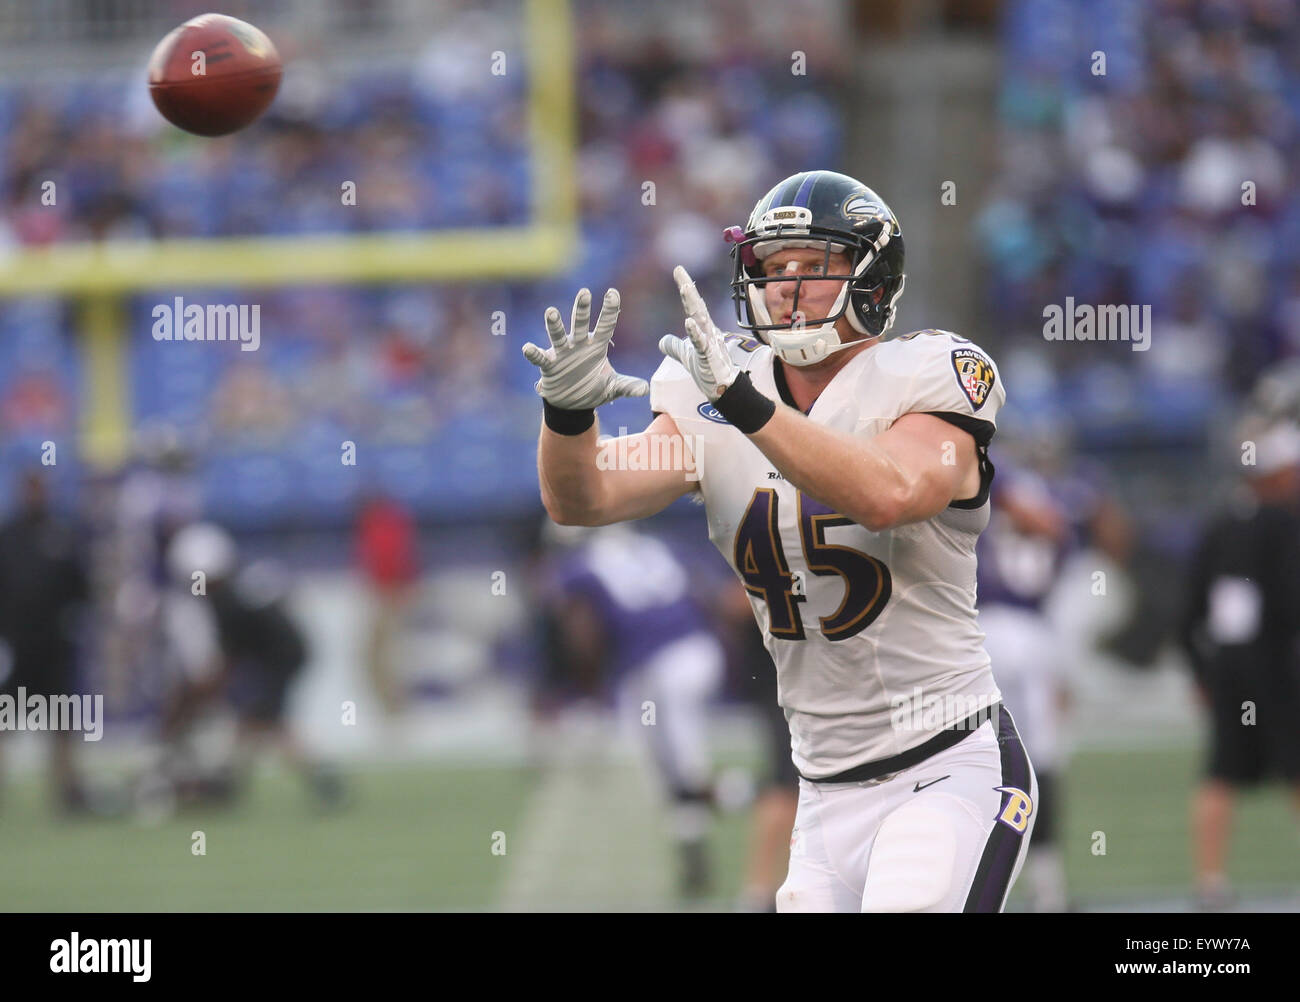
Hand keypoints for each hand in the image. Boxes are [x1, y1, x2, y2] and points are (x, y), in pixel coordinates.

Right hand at [522, 287, 648, 409]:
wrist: (572, 404)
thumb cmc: (593, 388)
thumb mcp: (612, 388)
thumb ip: (628, 386)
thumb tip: (645, 390)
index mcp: (596, 346)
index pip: (605, 326)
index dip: (609, 310)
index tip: (613, 293)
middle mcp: (578, 345)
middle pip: (580, 324)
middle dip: (582, 309)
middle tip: (584, 292)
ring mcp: (562, 353)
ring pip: (558, 336)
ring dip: (555, 325)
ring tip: (551, 312)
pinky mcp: (549, 365)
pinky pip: (540, 358)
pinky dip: (534, 353)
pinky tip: (528, 348)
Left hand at [658, 266, 740, 401]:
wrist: (723, 389)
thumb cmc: (708, 371)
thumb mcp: (686, 356)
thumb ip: (675, 346)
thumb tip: (661, 340)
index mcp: (702, 329)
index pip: (692, 305)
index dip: (685, 288)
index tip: (678, 270)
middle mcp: (707, 331)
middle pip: (696, 305)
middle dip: (688, 287)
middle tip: (679, 270)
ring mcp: (710, 342)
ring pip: (700, 319)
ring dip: (692, 304)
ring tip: (684, 287)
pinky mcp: (710, 356)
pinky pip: (702, 343)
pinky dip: (695, 333)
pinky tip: (688, 323)